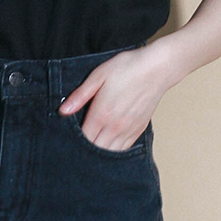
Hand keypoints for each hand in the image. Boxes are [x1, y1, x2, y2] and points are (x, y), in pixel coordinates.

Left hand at [57, 43, 177, 151]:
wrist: (157, 68)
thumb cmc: (127, 68)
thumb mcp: (99, 75)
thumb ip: (80, 95)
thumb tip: (63, 110)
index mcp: (102, 114)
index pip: (83, 139)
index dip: (73, 141)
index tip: (67, 138)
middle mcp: (115, 127)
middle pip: (95, 150)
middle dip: (84, 150)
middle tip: (76, 146)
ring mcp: (128, 130)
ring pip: (110, 153)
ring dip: (99, 153)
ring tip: (91, 148)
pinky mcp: (138, 130)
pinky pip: (123, 150)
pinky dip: (113, 151)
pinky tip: (107, 146)